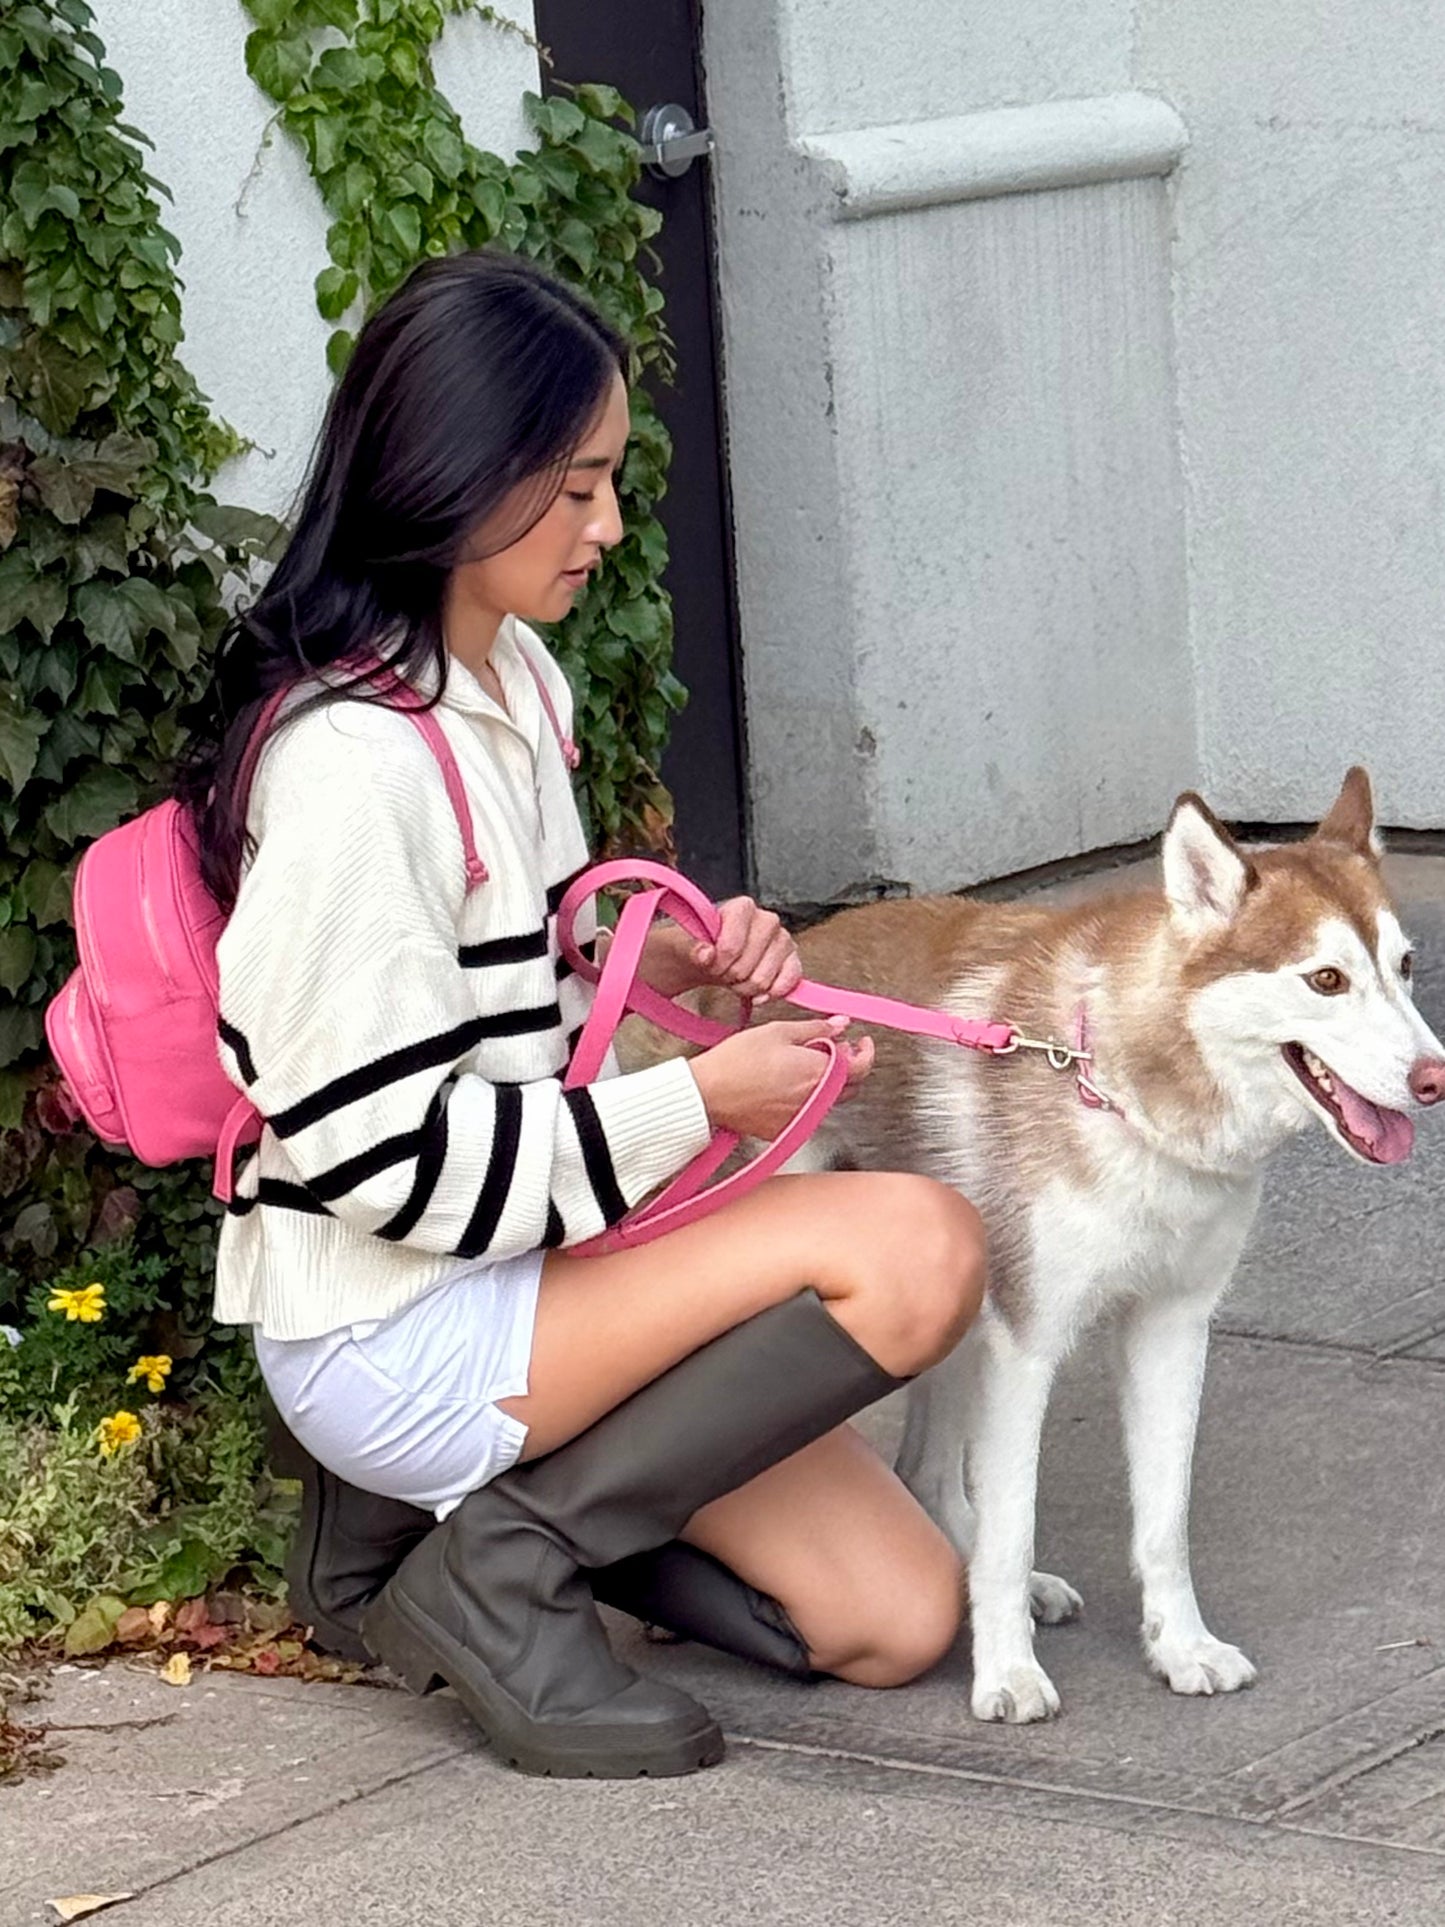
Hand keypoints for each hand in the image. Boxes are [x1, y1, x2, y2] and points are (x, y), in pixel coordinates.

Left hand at [684, 896, 803, 1002]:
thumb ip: (692, 947)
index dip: (718, 962)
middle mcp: (768, 920)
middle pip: (748, 966)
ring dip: (745, 987)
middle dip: (731, 976)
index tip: (710, 963)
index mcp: (743, 908)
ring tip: (736, 977)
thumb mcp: (685, 945)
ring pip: (764, 980)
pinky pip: (788, 984)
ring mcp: (783, 941)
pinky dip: (768, 995)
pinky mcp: (792, 961)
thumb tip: (706, 954)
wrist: (710, 958)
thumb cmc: (699, 946)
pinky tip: (755, 993)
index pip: (732, 946)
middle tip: (722, 971)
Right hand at [690, 1016, 872, 1138]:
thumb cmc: (738, 1061)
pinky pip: (809, 1112)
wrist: (708, 1093)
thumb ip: (816, 1029)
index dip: (866, 1052)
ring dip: (828, 1082)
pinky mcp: (786, 1130)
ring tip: (805, 1064)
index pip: (861, 1067)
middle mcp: (816, 1099)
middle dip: (849, 1066)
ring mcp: (802, 1118)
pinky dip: (808, 1097)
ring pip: (830, 1100)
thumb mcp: (778, 1032)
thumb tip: (841, 1025)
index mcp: (819, 1072)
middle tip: (835, 1049)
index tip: (862, 1042)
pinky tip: (787, 1084)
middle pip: (850, 1086)